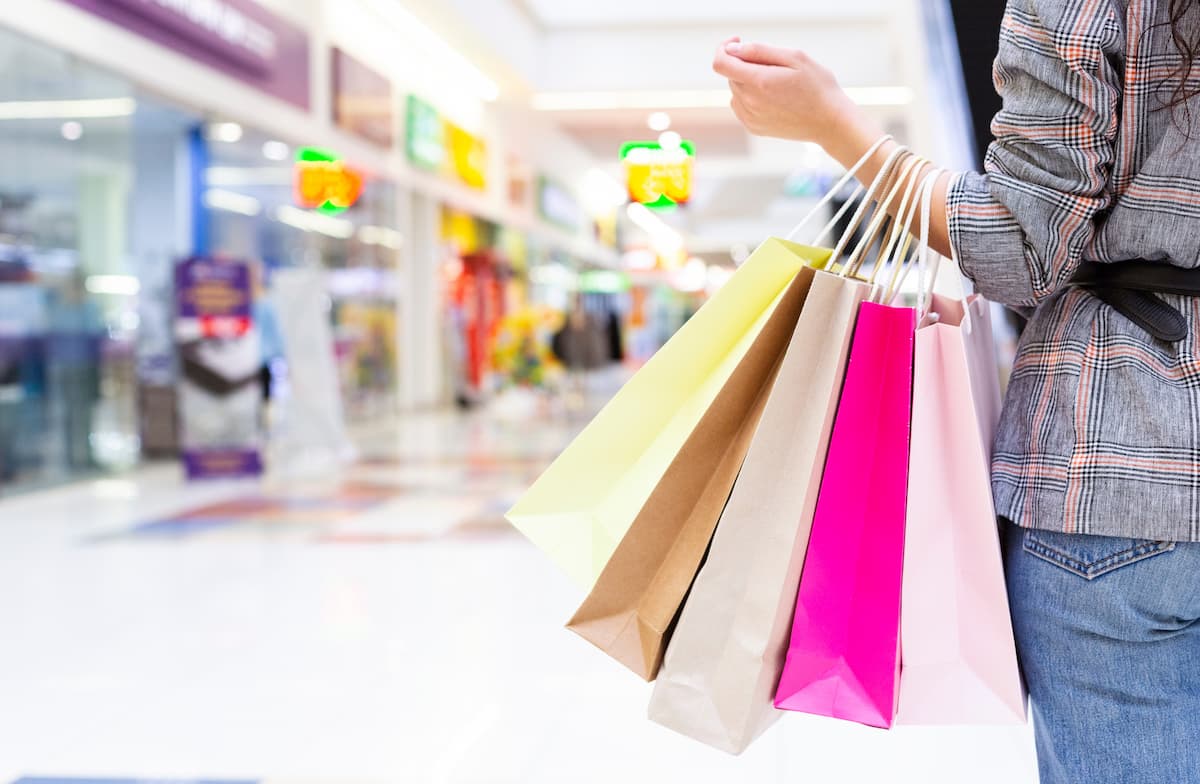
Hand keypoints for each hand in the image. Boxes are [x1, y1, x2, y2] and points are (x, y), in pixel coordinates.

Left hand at [712, 39, 877, 152]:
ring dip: (748, 81)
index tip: (738, 41)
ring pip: (735, 89)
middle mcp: (749, 103)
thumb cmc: (817, 86)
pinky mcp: (753, 128)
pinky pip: (740, 105)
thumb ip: (760, 51)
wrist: (830, 122)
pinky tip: (773, 97)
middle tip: (775, 66)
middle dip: (745, 64)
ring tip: (777, 83)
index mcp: (759, 82)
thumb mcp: (794, 57)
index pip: (721, 63)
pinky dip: (750, 96)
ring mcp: (750, 118)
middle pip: (731, 74)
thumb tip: (732, 49)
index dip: (725, 48)